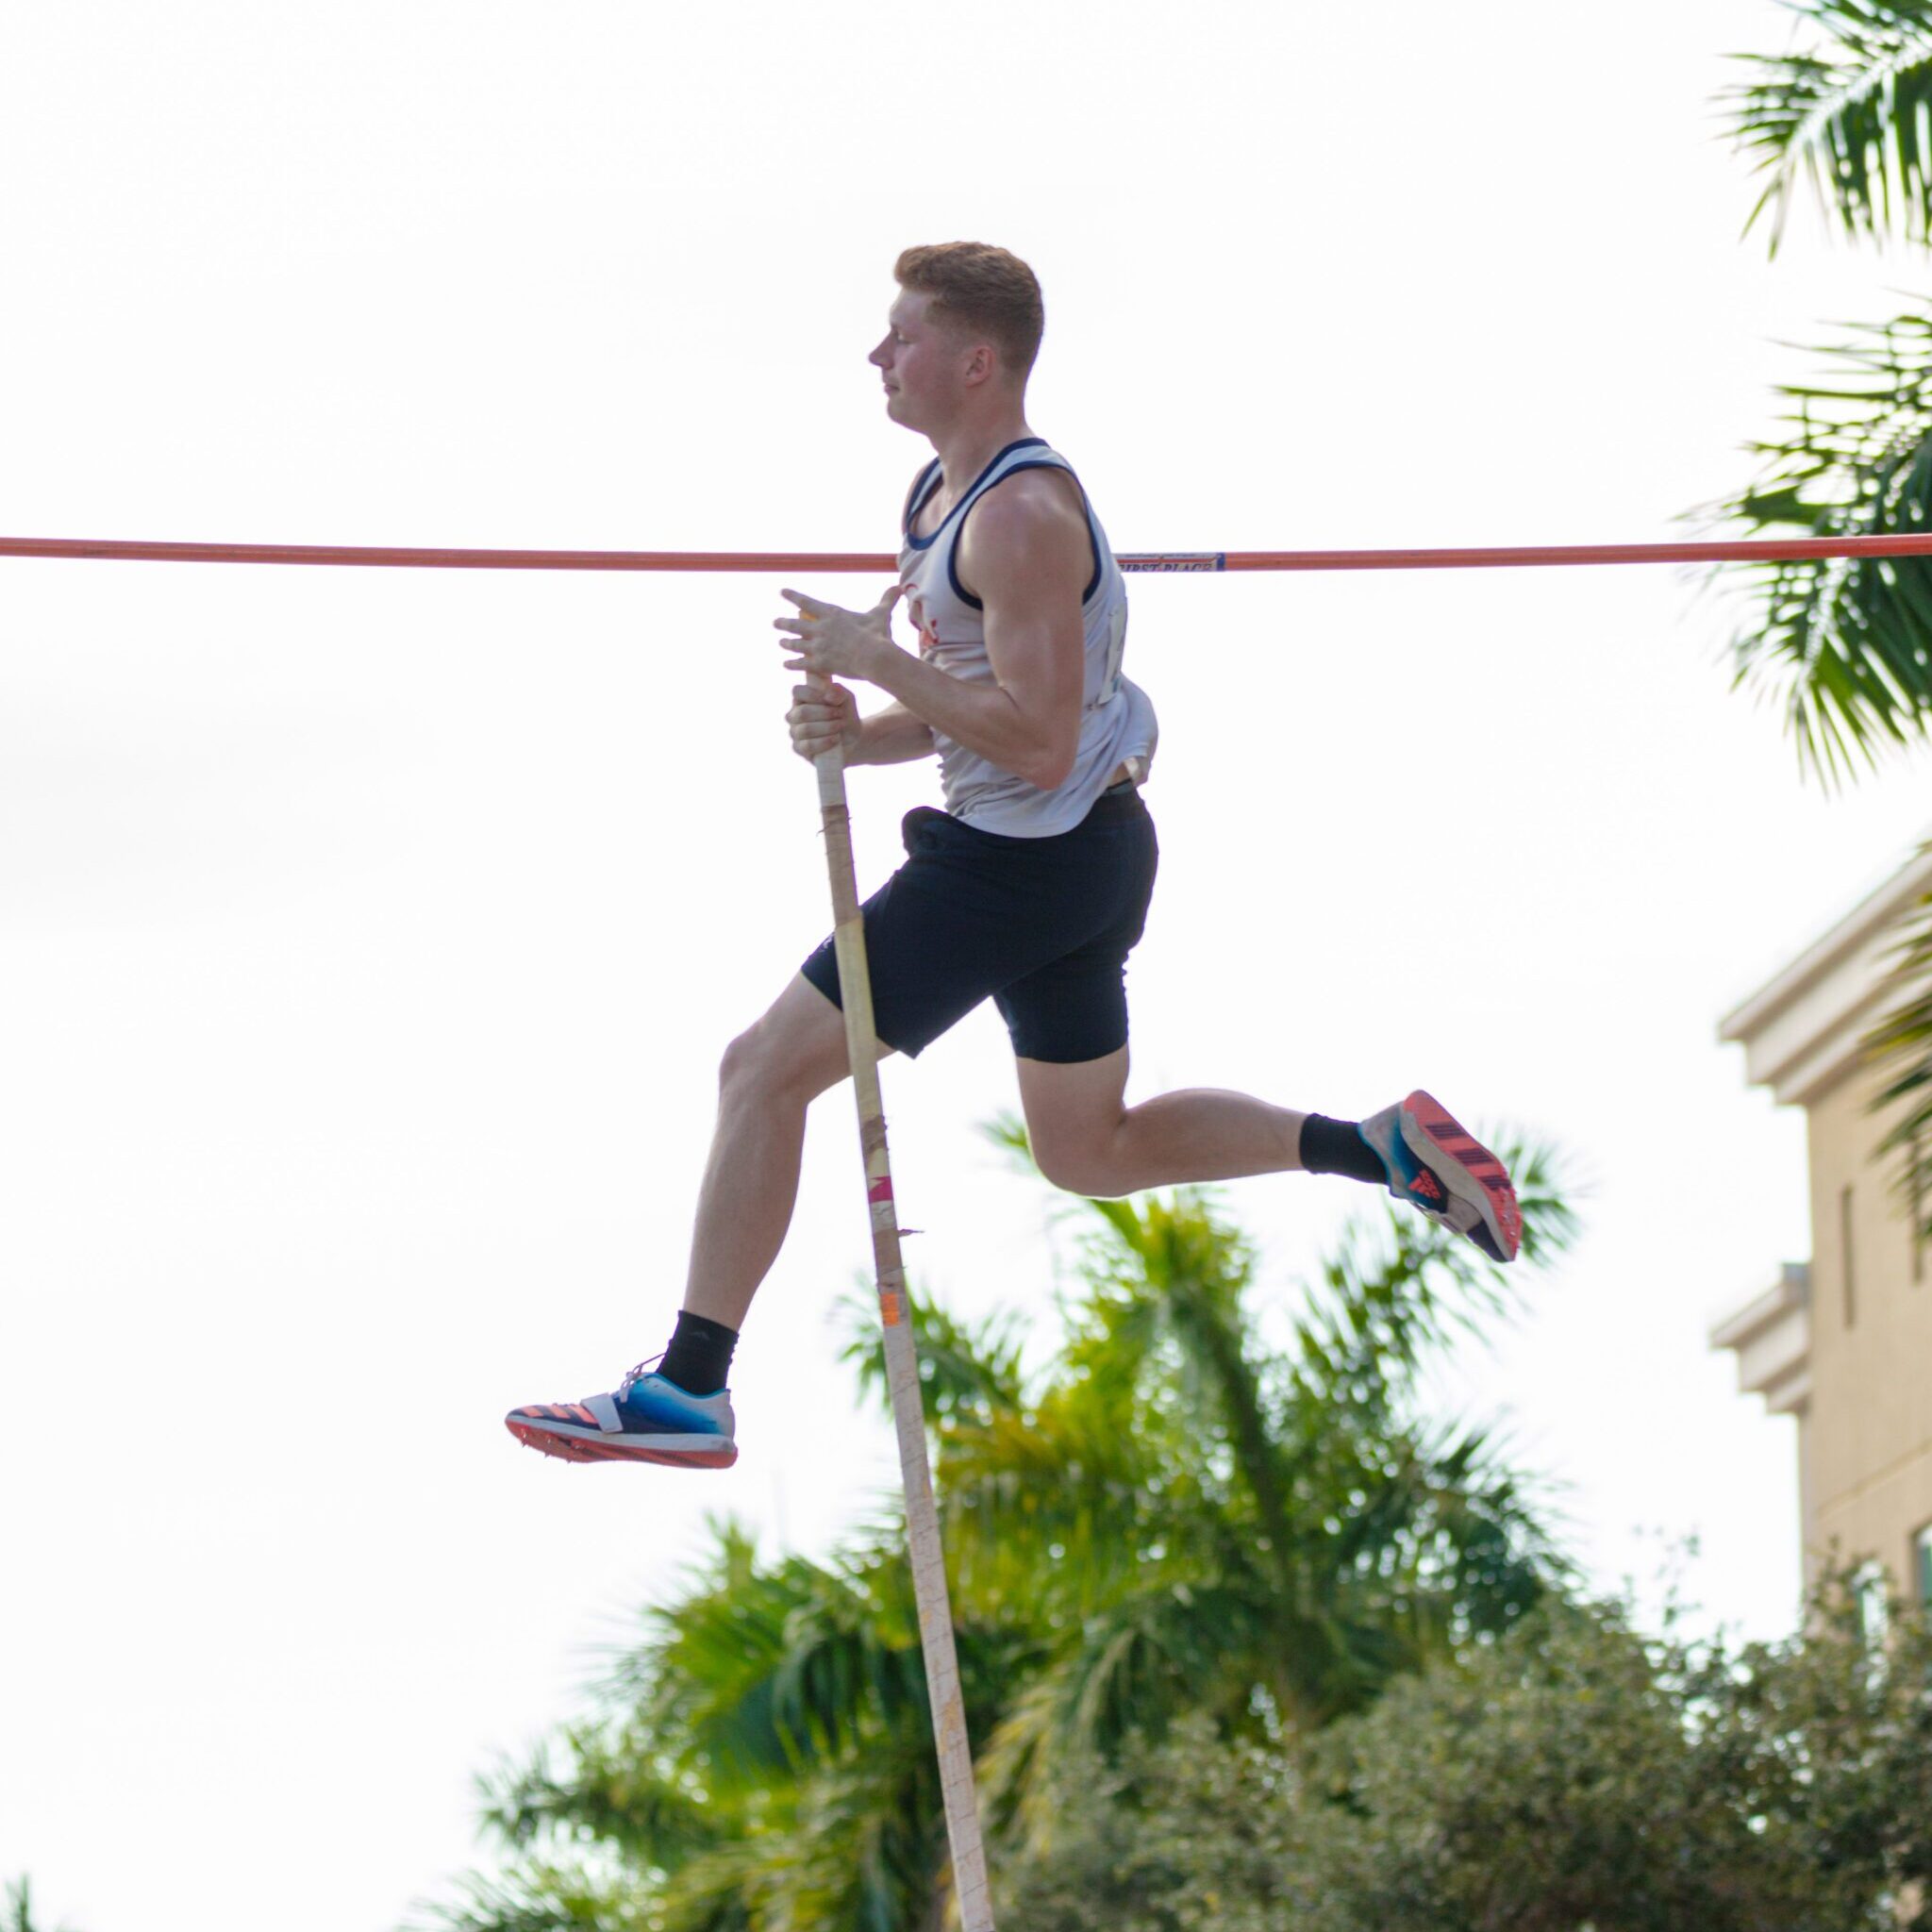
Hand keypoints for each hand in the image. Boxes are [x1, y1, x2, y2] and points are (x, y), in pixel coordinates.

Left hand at [774, 583, 904, 684]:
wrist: (874, 656)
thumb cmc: (878, 634)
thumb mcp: (881, 614)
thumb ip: (887, 600)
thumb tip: (898, 587)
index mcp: (831, 613)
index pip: (806, 601)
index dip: (792, 596)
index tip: (781, 592)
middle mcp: (820, 628)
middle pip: (795, 624)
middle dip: (783, 623)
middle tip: (775, 622)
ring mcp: (817, 646)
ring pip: (795, 644)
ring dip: (787, 643)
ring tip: (781, 643)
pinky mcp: (819, 664)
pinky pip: (800, 664)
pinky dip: (792, 664)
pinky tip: (785, 664)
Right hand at [787, 680, 861, 763]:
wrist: (852, 738)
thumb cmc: (844, 715)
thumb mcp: (846, 699)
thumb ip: (838, 692)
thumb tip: (829, 696)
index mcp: (801, 698)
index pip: (797, 691)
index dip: (814, 695)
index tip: (832, 699)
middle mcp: (794, 714)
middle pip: (802, 713)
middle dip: (825, 713)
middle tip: (840, 714)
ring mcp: (794, 732)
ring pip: (805, 730)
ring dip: (827, 727)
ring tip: (840, 725)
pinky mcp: (799, 748)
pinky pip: (807, 746)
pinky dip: (824, 742)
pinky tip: (836, 739)